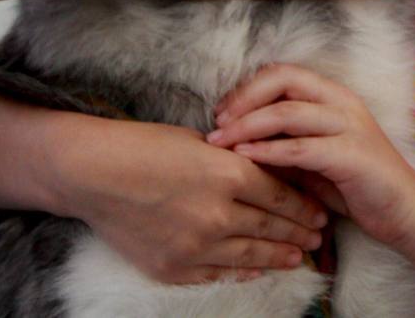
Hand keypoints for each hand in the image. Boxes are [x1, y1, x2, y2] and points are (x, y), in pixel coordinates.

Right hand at [57, 118, 327, 284]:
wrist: (94, 174)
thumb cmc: (147, 146)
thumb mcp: (203, 141)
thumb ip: (237, 161)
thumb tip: (269, 174)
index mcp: (228, 173)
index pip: (280, 194)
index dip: (304, 206)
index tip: (320, 211)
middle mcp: (216, 212)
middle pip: (270, 226)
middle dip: (298, 232)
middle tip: (319, 236)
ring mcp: (195, 244)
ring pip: (250, 254)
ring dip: (278, 256)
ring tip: (297, 256)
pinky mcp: (173, 267)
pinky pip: (217, 273)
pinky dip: (241, 271)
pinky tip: (256, 270)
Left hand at [207, 64, 414, 247]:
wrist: (401, 208)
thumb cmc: (354, 183)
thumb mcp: (311, 157)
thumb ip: (282, 142)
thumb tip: (234, 138)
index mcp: (333, 95)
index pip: (284, 73)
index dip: (248, 88)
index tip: (222, 112)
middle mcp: (342, 102)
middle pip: (283, 81)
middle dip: (243, 99)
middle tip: (216, 124)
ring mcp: (349, 125)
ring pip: (287, 112)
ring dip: (247, 126)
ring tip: (220, 141)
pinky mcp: (351, 154)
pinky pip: (300, 148)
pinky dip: (268, 150)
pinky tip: (245, 157)